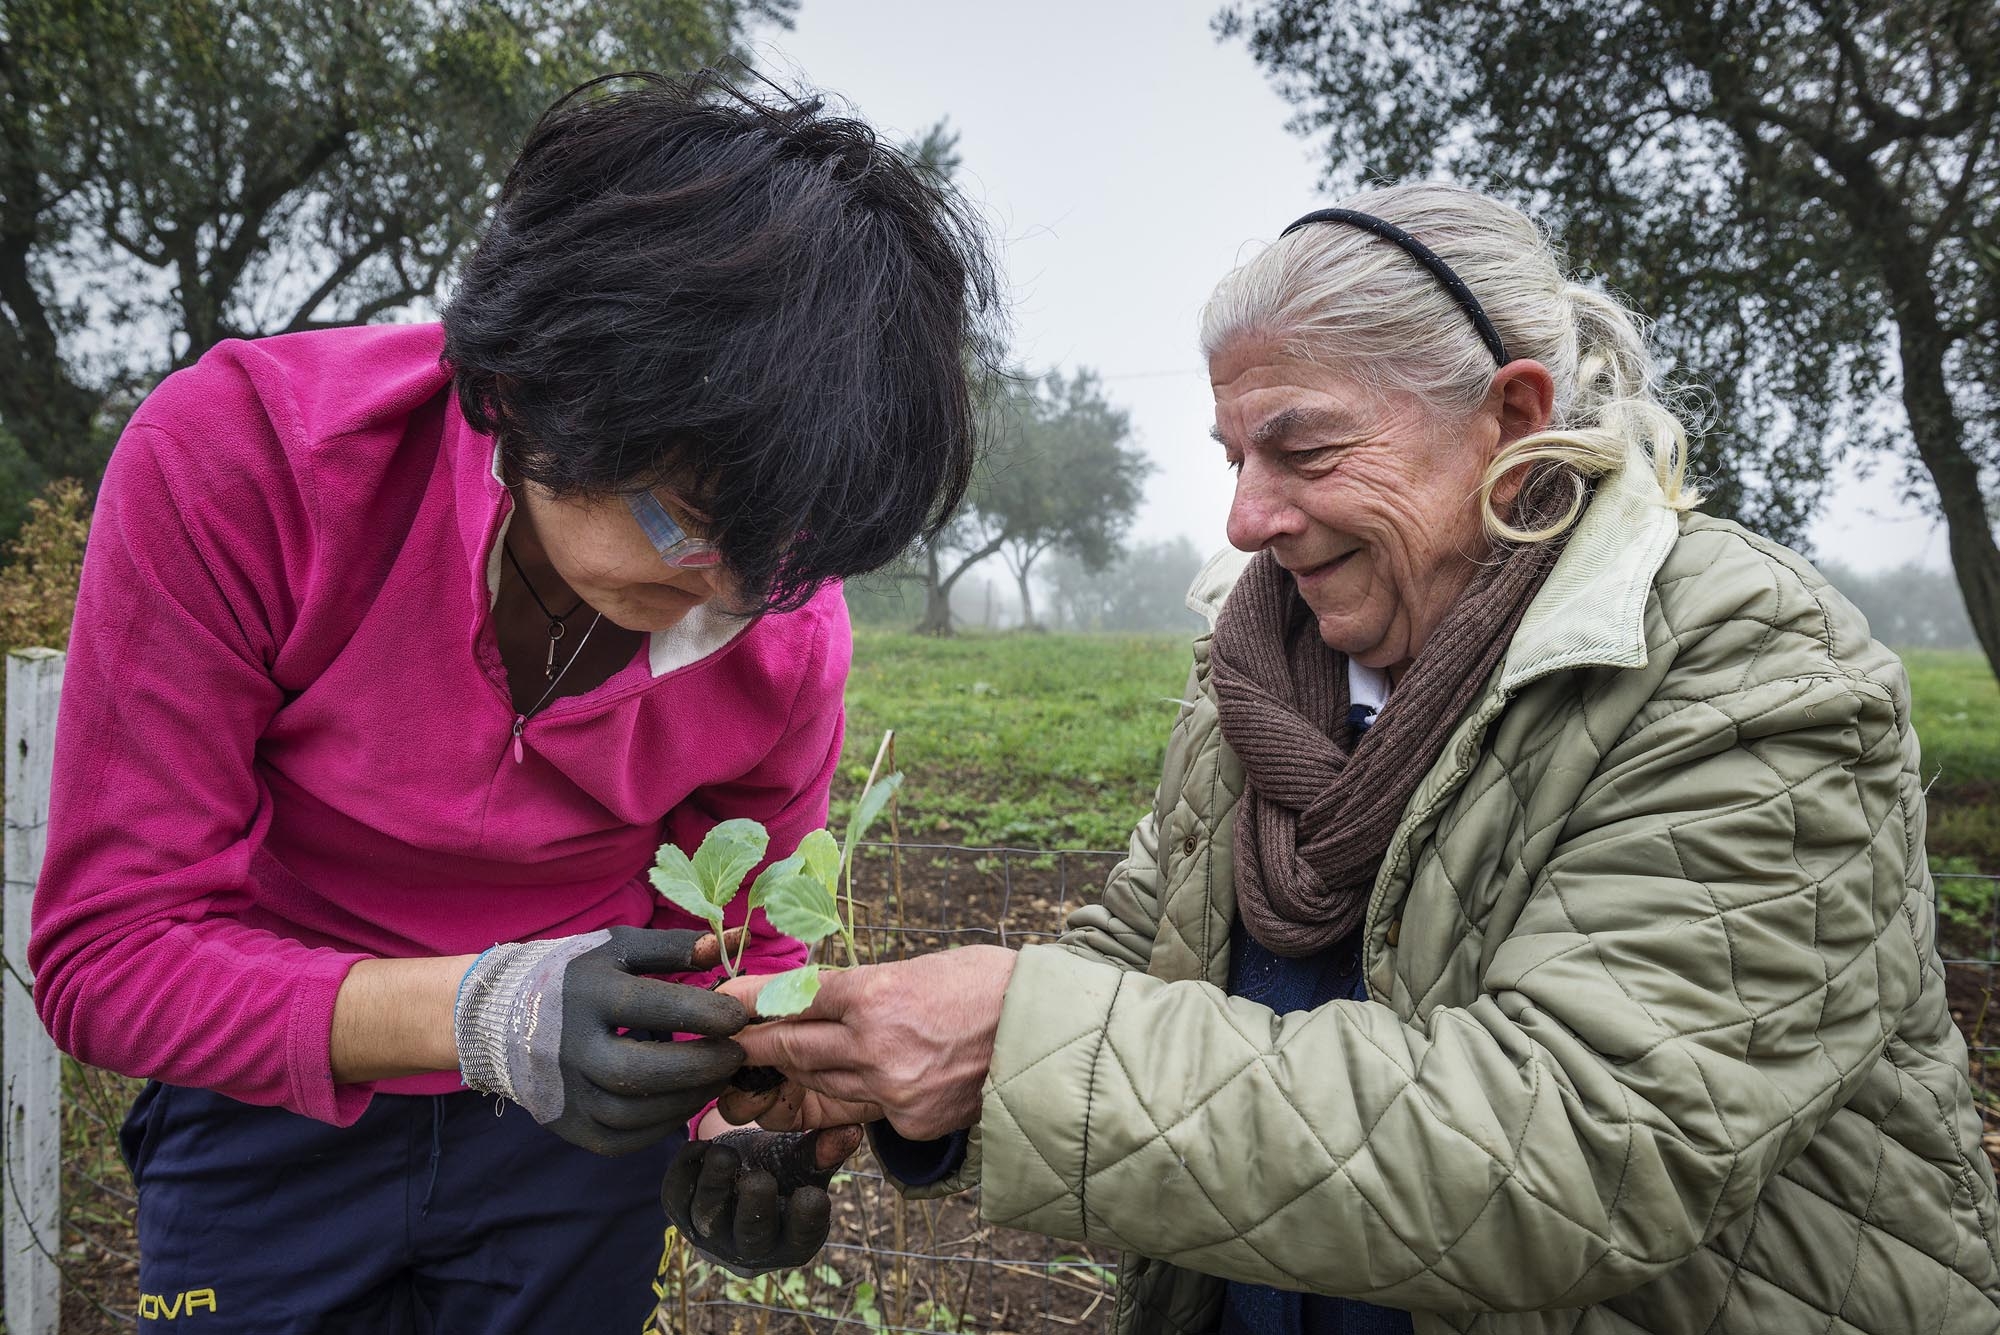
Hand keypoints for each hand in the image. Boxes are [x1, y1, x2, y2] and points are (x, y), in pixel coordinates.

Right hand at [454, 926, 746, 1155]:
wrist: (502, 1017)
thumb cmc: (574, 975)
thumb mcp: (618, 948)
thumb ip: (672, 948)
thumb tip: (723, 945)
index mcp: (586, 994)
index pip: (652, 1007)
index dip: (704, 1013)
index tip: (740, 1015)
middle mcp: (570, 1047)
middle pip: (642, 1071)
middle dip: (701, 1066)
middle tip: (738, 1055)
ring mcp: (565, 1092)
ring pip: (634, 1112)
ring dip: (687, 1099)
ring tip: (718, 1078)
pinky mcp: (566, 1124)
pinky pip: (621, 1139)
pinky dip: (661, 1126)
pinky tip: (684, 1101)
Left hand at [662, 1126, 863, 1275]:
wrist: (742, 1164)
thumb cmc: (782, 1168)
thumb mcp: (803, 1163)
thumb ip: (821, 1152)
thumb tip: (850, 1132)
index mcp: (790, 1241)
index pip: (801, 1240)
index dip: (806, 1223)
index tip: (813, 1196)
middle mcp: (749, 1247)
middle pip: (751, 1237)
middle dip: (753, 1210)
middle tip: (759, 1180)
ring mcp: (711, 1234)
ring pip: (708, 1218)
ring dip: (714, 1186)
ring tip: (724, 1155)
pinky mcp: (680, 1213)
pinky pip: (676, 1198)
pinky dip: (684, 1172)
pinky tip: (700, 1147)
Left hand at [717, 946, 1015, 1141]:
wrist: (1048, 1032)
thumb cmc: (987, 985)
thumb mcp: (917, 969)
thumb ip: (864, 990)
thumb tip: (815, 999)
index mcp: (873, 994)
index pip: (790, 999)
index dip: (750, 1002)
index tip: (722, 1004)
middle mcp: (873, 1045)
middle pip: (792, 1048)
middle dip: (756, 1047)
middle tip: (730, 1045)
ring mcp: (891, 1089)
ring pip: (820, 1084)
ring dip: (795, 1075)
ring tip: (772, 1067)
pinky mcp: (909, 1120)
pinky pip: (862, 1110)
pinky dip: (850, 1096)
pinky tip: (844, 1085)